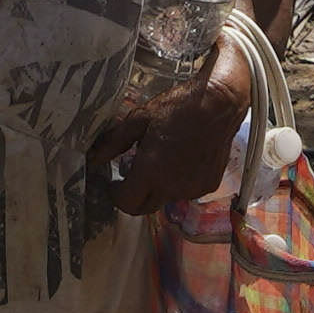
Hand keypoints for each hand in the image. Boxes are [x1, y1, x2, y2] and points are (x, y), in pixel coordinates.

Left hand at [91, 76, 241, 213]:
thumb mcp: (139, 120)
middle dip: (133, 197)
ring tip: (161, 160)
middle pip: (144, 209)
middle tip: (130, 176)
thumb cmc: (178, 108)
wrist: (219, 104)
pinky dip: (178, 182)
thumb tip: (94, 158)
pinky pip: (186, 192)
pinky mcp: (208, 185)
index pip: (125, 202)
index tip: (113, 183)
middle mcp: (172, 187)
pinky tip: (181, 160)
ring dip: (157, 187)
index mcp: (151, 172)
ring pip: (166, 199)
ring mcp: (192, 189)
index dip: (115, 195)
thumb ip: (114, 143)